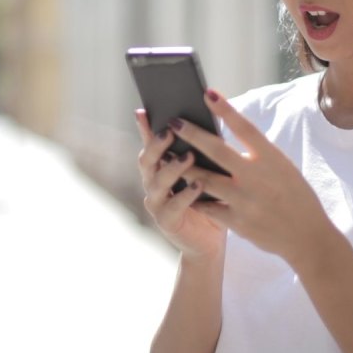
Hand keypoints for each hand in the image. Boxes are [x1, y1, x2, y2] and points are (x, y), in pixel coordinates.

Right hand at [135, 109, 225, 260]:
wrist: (209, 240)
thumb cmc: (209, 199)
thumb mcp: (206, 171)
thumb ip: (200, 152)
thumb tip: (208, 119)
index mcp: (160, 167)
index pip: (150, 143)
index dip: (144, 128)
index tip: (143, 111)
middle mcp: (153, 183)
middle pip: (147, 160)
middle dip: (157, 145)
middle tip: (170, 131)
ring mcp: (157, 204)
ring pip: (157, 182)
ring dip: (172, 168)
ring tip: (189, 156)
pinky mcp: (167, 222)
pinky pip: (172, 207)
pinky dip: (185, 195)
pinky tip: (198, 185)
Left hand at [171, 90, 332, 265]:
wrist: (308, 237)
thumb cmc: (294, 196)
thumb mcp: (283, 168)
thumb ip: (258, 153)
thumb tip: (228, 133)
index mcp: (272, 159)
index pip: (245, 128)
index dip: (225, 109)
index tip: (207, 93)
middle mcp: (257, 177)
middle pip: (217, 150)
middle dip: (192, 134)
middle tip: (173, 121)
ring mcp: (245, 200)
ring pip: (204, 179)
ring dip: (184, 166)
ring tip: (165, 156)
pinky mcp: (237, 222)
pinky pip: (207, 206)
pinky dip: (193, 196)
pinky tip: (180, 187)